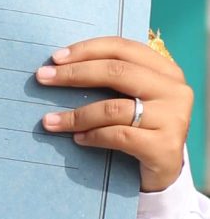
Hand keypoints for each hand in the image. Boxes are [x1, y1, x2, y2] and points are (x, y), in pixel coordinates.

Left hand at [38, 37, 194, 191]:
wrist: (165, 170)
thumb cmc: (141, 126)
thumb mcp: (132, 96)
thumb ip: (112, 78)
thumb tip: (59, 65)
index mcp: (166, 70)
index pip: (122, 48)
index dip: (86, 50)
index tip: (55, 58)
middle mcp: (175, 90)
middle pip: (117, 72)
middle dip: (74, 74)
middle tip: (43, 78)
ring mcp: (174, 119)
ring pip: (114, 108)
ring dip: (76, 115)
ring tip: (49, 121)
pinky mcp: (166, 147)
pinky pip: (119, 136)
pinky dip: (93, 136)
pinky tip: (77, 138)